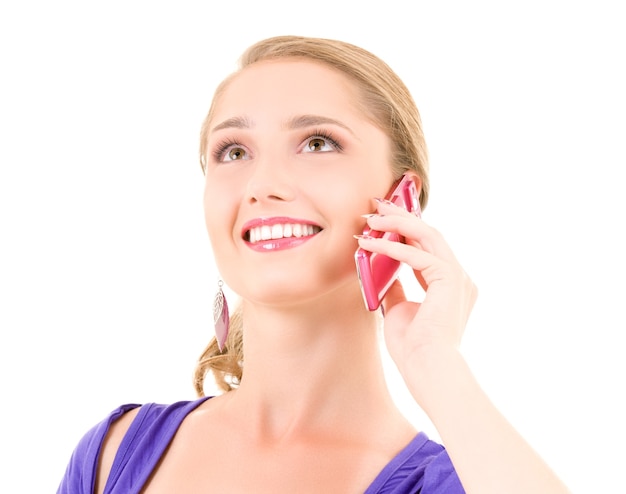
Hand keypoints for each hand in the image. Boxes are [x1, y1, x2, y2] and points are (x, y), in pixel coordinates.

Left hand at [356, 199, 477, 367]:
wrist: (427, 369)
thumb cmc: (414, 348)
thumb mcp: (399, 309)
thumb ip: (396, 287)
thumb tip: (382, 269)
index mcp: (450, 286)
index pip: (428, 248)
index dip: (406, 230)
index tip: (385, 217)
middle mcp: (460, 278)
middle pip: (430, 235)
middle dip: (403, 216)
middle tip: (378, 205)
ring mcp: (459, 277)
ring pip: (428, 236)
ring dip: (397, 223)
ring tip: (371, 217)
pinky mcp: (451, 279)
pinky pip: (417, 254)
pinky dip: (392, 246)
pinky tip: (370, 243)